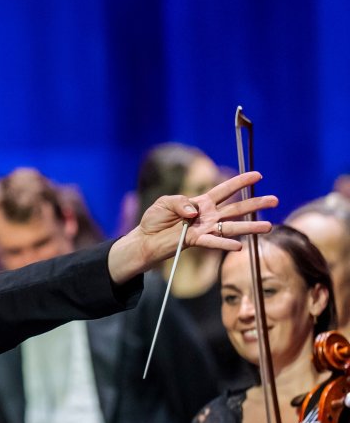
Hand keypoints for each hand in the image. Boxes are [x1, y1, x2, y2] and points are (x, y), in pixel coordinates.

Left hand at [107, 171, 276, 283]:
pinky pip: (214, 242)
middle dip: (255, 203)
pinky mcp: (196, 241)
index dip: (240, 182)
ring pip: (231, 226)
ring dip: (249, 227)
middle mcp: (207, 215)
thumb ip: (180, 202)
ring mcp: (204, 228)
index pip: (224, 190)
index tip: (258, 176)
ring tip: (268, 226)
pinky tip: (239, 246)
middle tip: (274, 200)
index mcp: (201, 202)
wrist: (146, 239)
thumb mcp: (165, 202)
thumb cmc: (156, 219)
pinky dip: (226, 244)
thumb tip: (195, 212)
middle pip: (236, 208)